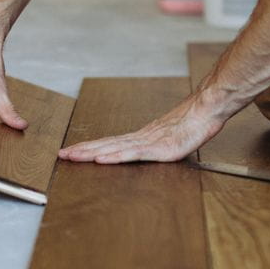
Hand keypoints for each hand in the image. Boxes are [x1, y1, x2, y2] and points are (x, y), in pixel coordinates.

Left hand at [58, 94, 223, 163]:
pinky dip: (116, 156)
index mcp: (140, 138)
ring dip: (92, 153)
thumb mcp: (168, 138)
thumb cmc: (191, 123)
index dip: (88, 147)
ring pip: (114, 148)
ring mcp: (149, 143)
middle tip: (62, 154)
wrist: (207, 110)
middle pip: (105, 144)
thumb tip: (139, 151)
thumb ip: (153, 146)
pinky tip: (102, 158)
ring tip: (73, 156)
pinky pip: (133, 154)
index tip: (71, 151)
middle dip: (82, 150)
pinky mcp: (160, 149)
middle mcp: (140, 139)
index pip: (108, 143)